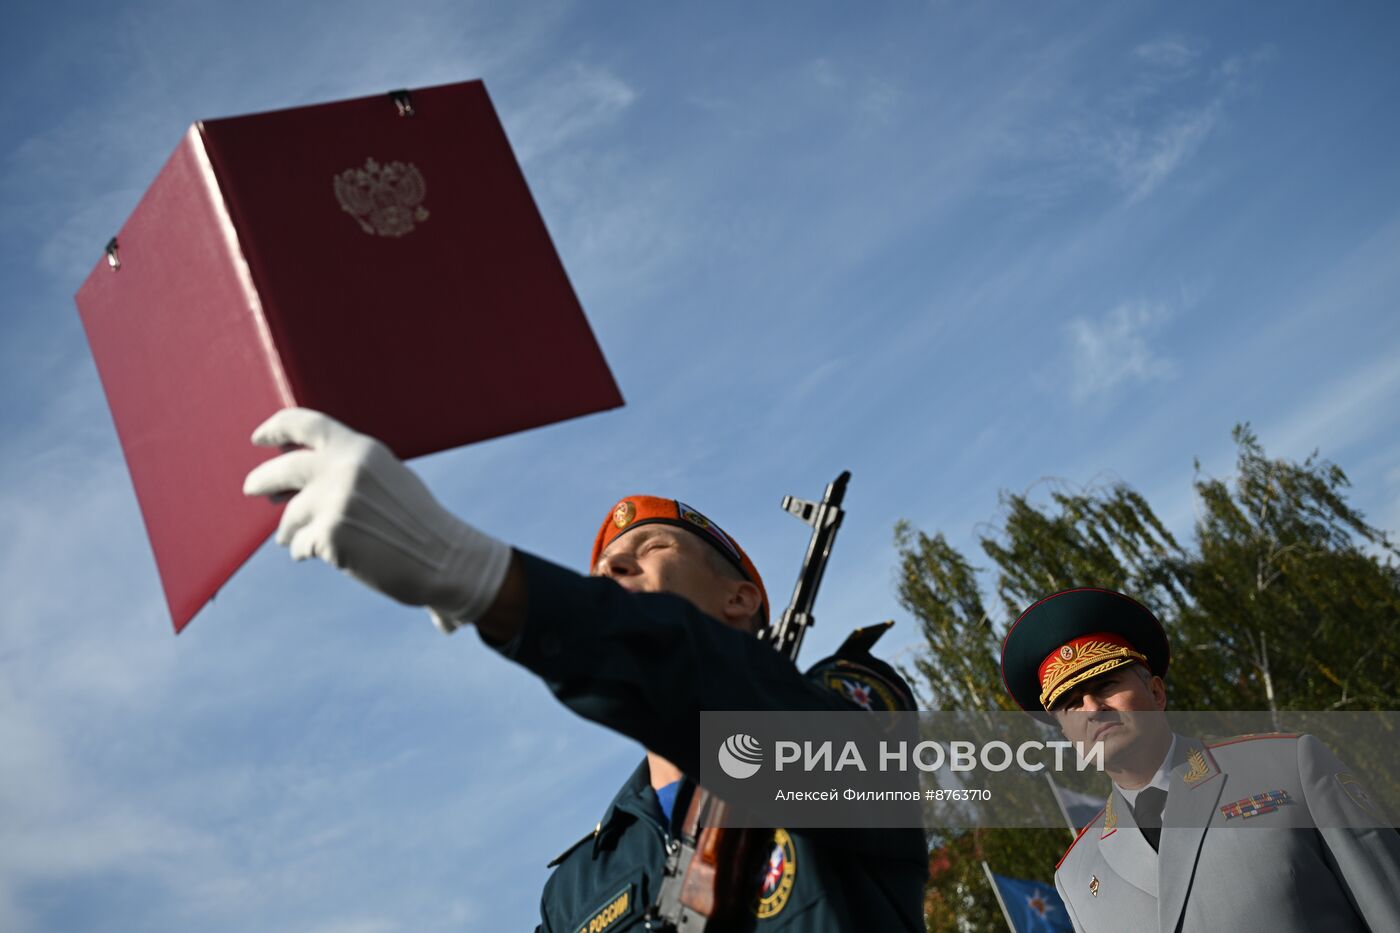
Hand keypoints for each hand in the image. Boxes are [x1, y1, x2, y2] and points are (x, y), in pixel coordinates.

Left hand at [242, 408, 510, 631]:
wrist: (447, 559)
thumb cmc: (418, 524)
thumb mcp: (385, 481)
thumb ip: (343, 474)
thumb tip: (285, 487)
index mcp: (361, 449)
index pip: (306, 424)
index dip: (276, 429)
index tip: (259, 437)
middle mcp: (344, 469)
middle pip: (281, 469)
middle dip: (262, 480)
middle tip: (253, 488)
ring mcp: (334, 501)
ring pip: (288, 517)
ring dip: (291, 531)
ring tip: (307, 542)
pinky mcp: (329, 535)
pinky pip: (300, 546)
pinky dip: (309, 553)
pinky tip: (333, 557)